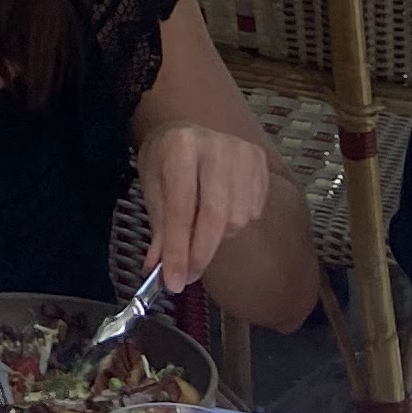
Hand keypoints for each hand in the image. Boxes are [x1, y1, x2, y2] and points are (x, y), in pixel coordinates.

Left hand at [139, 119, 274, 292]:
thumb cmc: (166, 159)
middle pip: (214, 216)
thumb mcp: (152, 187)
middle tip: (188, 276)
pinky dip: (235, 223)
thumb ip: (159, 230)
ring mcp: (242, 152)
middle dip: (200, 253)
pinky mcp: (259, 161)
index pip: (180, 208)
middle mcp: (215, 146)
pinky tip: (220, 210)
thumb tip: (158, 273)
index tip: (174, 282)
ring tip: (200, 225)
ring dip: (217, 237)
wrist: (187, 131)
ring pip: (237, 219)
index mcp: (180, 147)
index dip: (178, 249)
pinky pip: (253, 211)